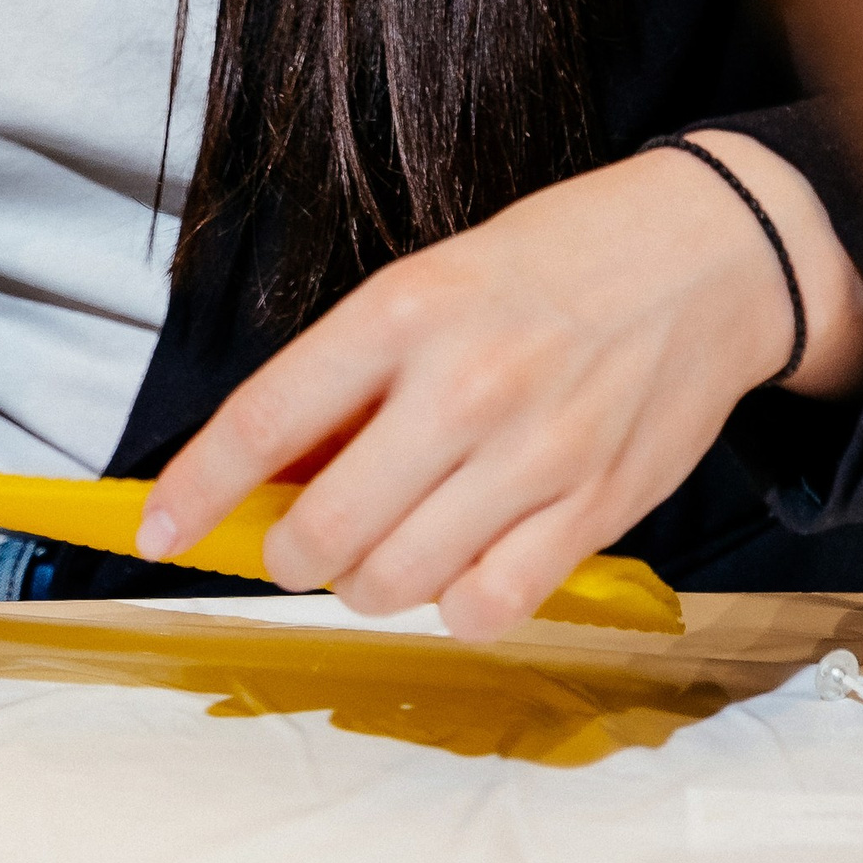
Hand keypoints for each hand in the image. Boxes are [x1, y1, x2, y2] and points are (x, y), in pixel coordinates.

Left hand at [135, 140, 862, 639]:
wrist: (707, 255)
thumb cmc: (555, 265)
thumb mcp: (432, 282)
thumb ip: (355, 377)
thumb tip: (266, 473)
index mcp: (404, 309)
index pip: (264, 420)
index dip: (193, 490)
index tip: (155, 530)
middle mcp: (464, 384)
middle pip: (324, 530)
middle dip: (290, 552)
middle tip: (302, 538)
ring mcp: (534, 454)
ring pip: (396, 581)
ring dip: (368, 583)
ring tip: (387, 545)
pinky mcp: (595, 509)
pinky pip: (488, 607)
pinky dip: (457, 604)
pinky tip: (464, 563)